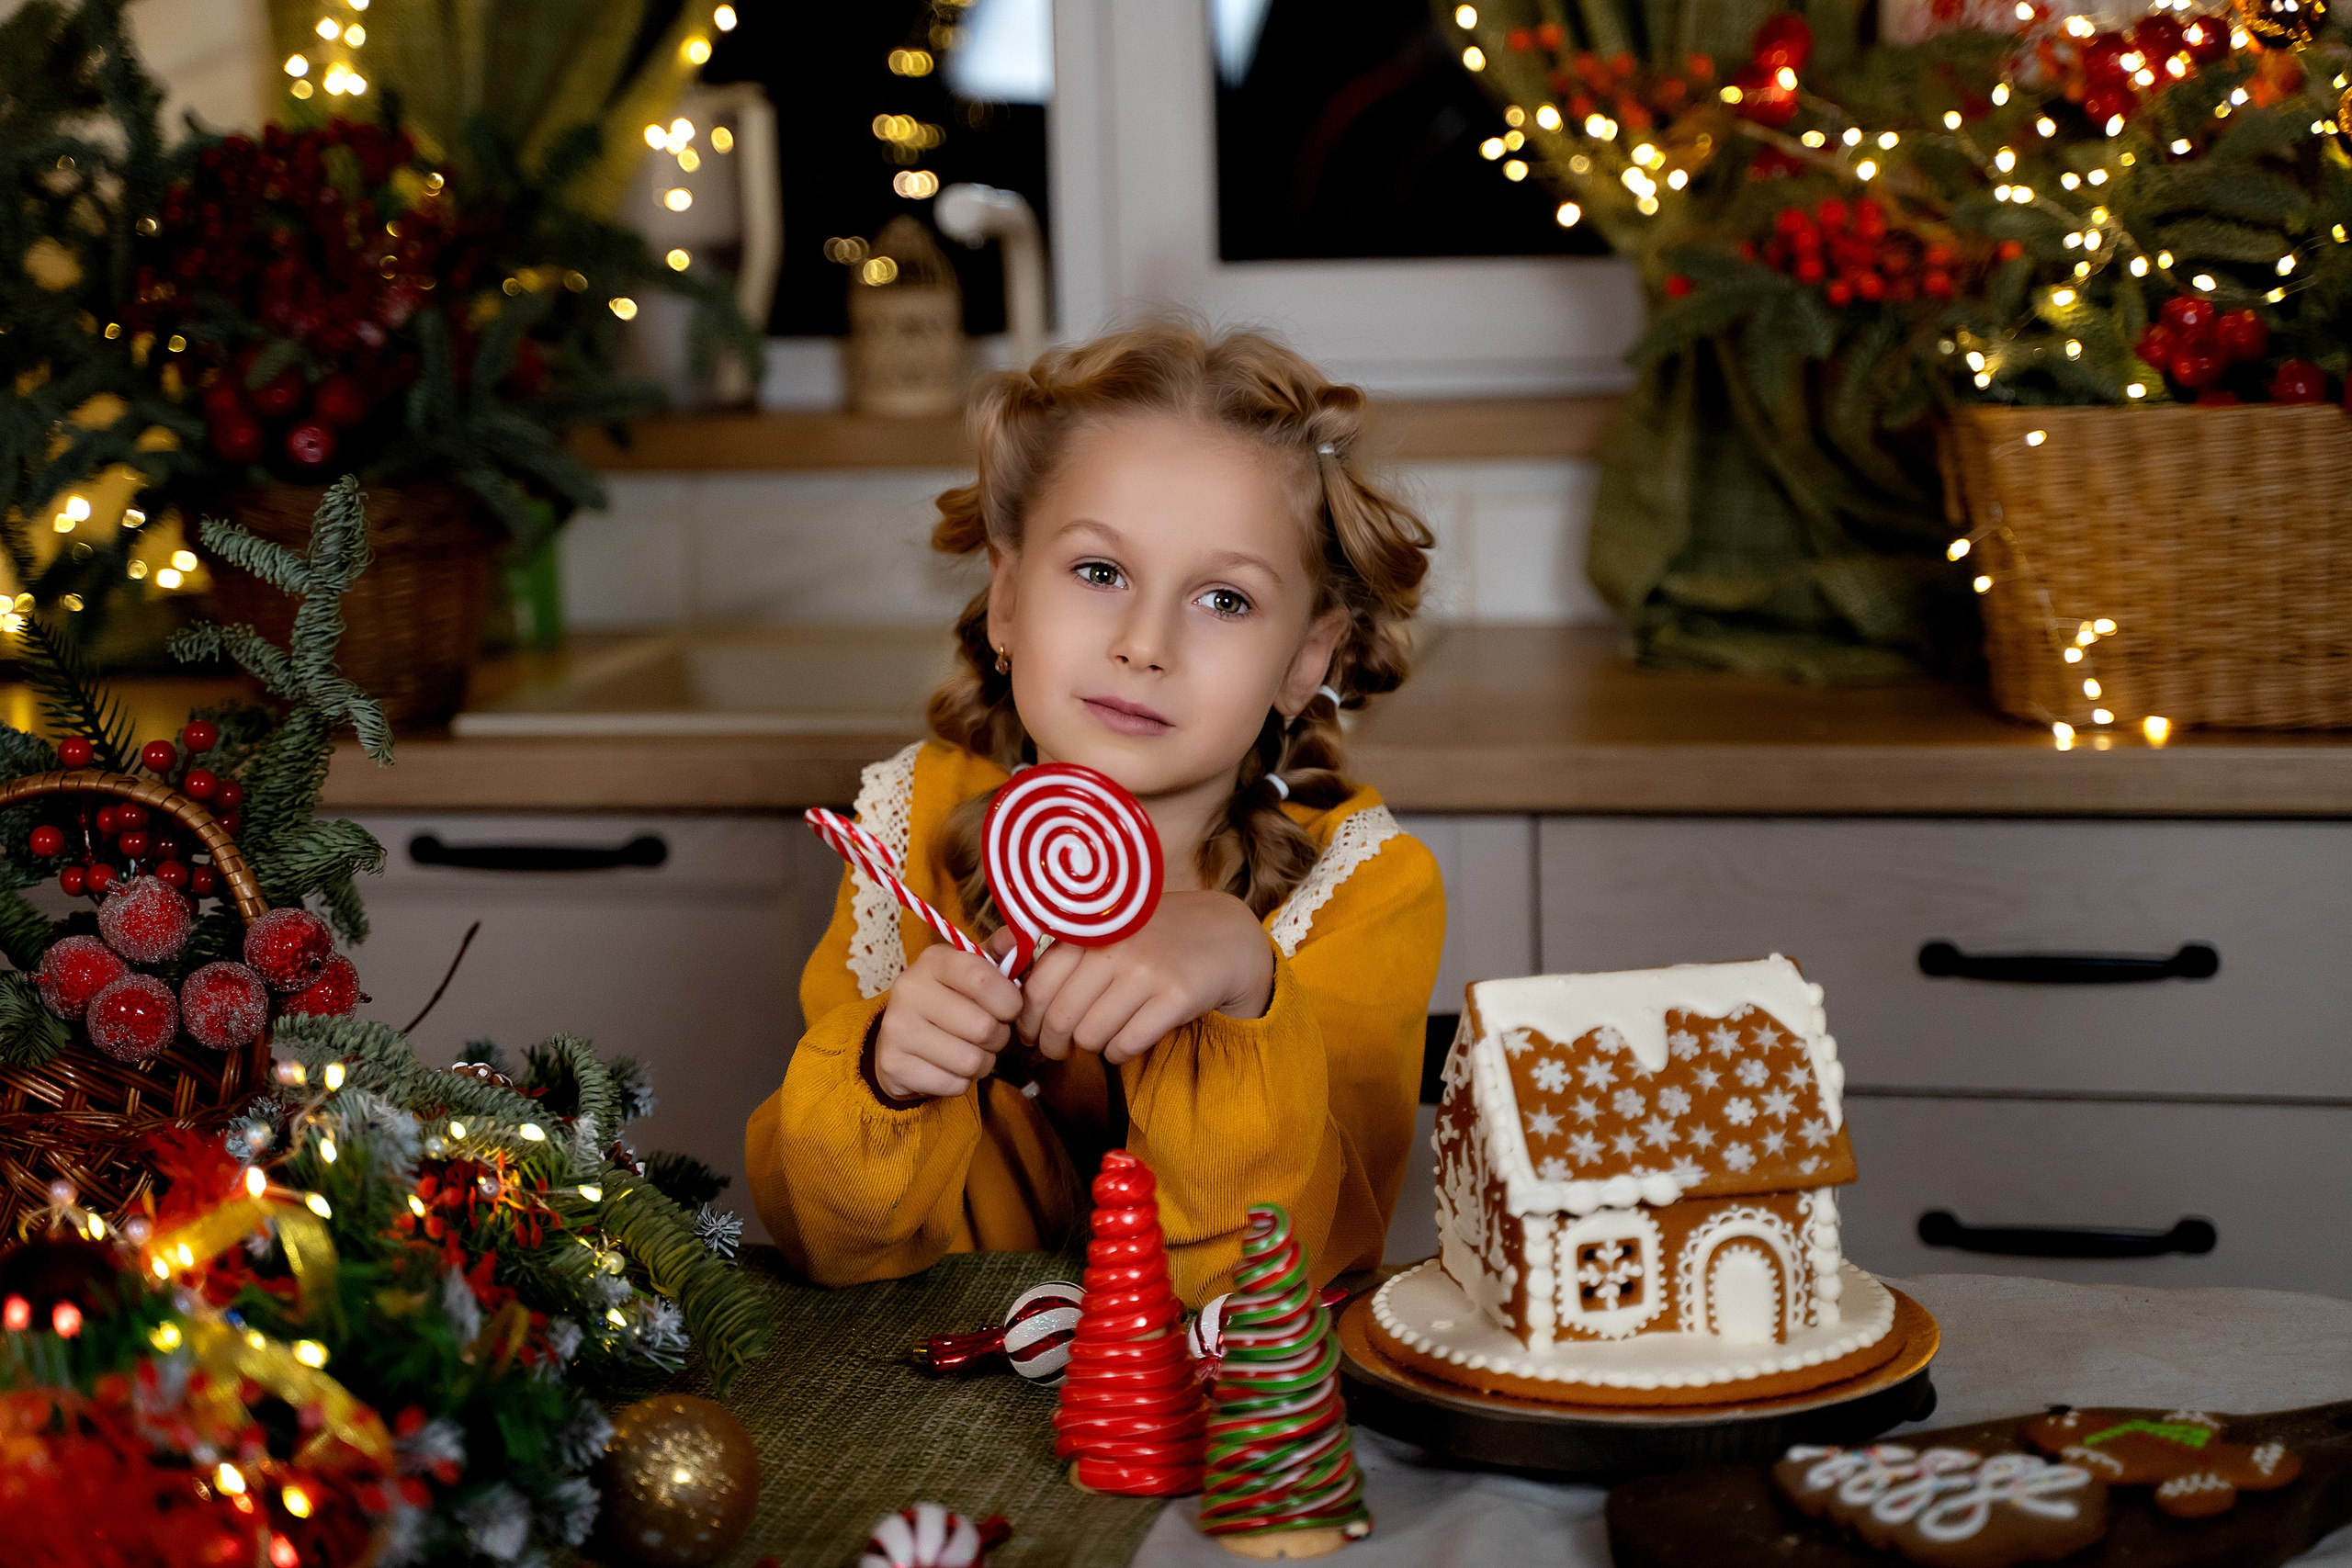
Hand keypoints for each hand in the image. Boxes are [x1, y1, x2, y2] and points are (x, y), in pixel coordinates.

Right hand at [873, 936, 1023, 1101]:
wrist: (899, 1040)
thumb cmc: (949, 1002)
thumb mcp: (972, 972)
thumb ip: (1001, 956)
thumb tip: (1020, 936)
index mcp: (934, 961)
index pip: (982, 978)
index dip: (1009, 1000)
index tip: (1011, 1008)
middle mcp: (909, 988)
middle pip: (983, 1026)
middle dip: (998, 1037)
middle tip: (988, 1034)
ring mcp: (896, 1028)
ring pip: (970, 1060)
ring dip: (982, 1062)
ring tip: (971, 1051)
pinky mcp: (893, 1065)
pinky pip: (954, 1084)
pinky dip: (961, 1082)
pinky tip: (949, 1067)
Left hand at [1017, 890, 1273, 1065]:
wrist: (1225, 938)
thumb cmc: (1154, 937)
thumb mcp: (1107, 928)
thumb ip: (1060, 948)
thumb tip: (1003, 978)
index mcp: (1091, 929)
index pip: (1037, 986)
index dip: (1027, 1019)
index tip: (1030, 1031)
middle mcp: (1114, 948)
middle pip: (1060, 1017)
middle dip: (1052, 1043)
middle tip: (1056, 1049)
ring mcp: (1147, 972)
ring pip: (1090, 1036)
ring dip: (1090, 1046)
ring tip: (1100, 1036)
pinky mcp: (1176, 997)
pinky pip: (1125, 1045)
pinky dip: (1119, 1052)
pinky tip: (1127, 1038)